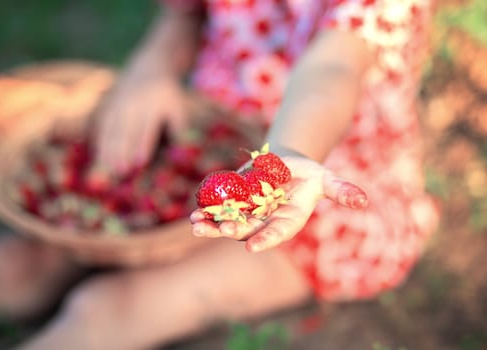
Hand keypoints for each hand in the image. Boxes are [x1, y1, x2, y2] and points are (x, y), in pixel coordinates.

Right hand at [94, 59, 188, 173]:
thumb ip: (178, 130)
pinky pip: (100, 125)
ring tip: (105, 170)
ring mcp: (117, 104)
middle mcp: (132, 104)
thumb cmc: (168, 99)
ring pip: (110, 130)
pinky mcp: (106, 105)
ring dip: (107, 150)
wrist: (149, 68)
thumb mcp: (178, 110)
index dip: (143, 146)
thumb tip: (178, 153)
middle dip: (121, 152)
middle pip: (125, 132)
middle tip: (119, 173)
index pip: (146, 129)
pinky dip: (98, 142)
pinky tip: (97, 158)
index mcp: (153, 106)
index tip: (139, 163)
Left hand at [190, 156, 367, 251]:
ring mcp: (249, 214)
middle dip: (229, 229)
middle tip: (214, 229)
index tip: (251, 246)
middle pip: (246, 230)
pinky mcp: (236, 203)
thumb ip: (341, 192)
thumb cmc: (310, 175)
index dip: (265, 239)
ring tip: (194, 222)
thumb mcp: (326, 179)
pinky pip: (220, 208)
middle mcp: (266, 222)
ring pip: (227, 222)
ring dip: (211, 224)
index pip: (276, 233)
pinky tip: (194, 209)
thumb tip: (364, 201)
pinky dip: (207, 209)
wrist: (289, 166)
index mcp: (287, 221)